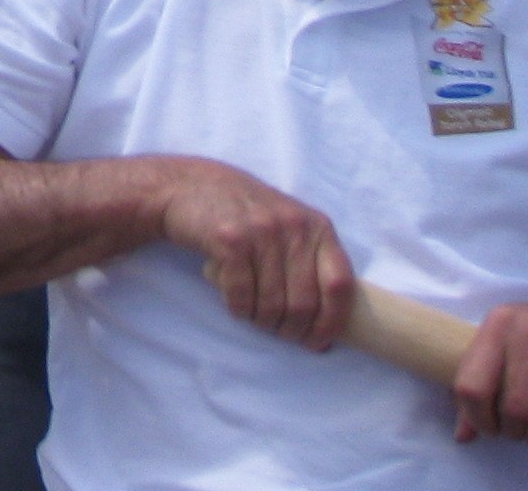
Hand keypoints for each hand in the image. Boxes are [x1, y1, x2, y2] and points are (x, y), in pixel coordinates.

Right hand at [156, 162, 354, 350]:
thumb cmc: (245, 213)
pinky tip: (235, 303)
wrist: (188, 185)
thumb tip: (328, 323)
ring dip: (263, 321)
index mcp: (317, 226)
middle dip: (291, 329)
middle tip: (278, 332)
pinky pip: (242, 295)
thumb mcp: (288, 224)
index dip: (331, 322)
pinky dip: (239, 309)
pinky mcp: (230, 240)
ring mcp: (261, 231)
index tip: (317, 342)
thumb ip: (309, 260)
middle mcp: (294, 225)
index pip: (339, 284)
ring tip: (255, 316)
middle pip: (305, 302)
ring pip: (273, 304)